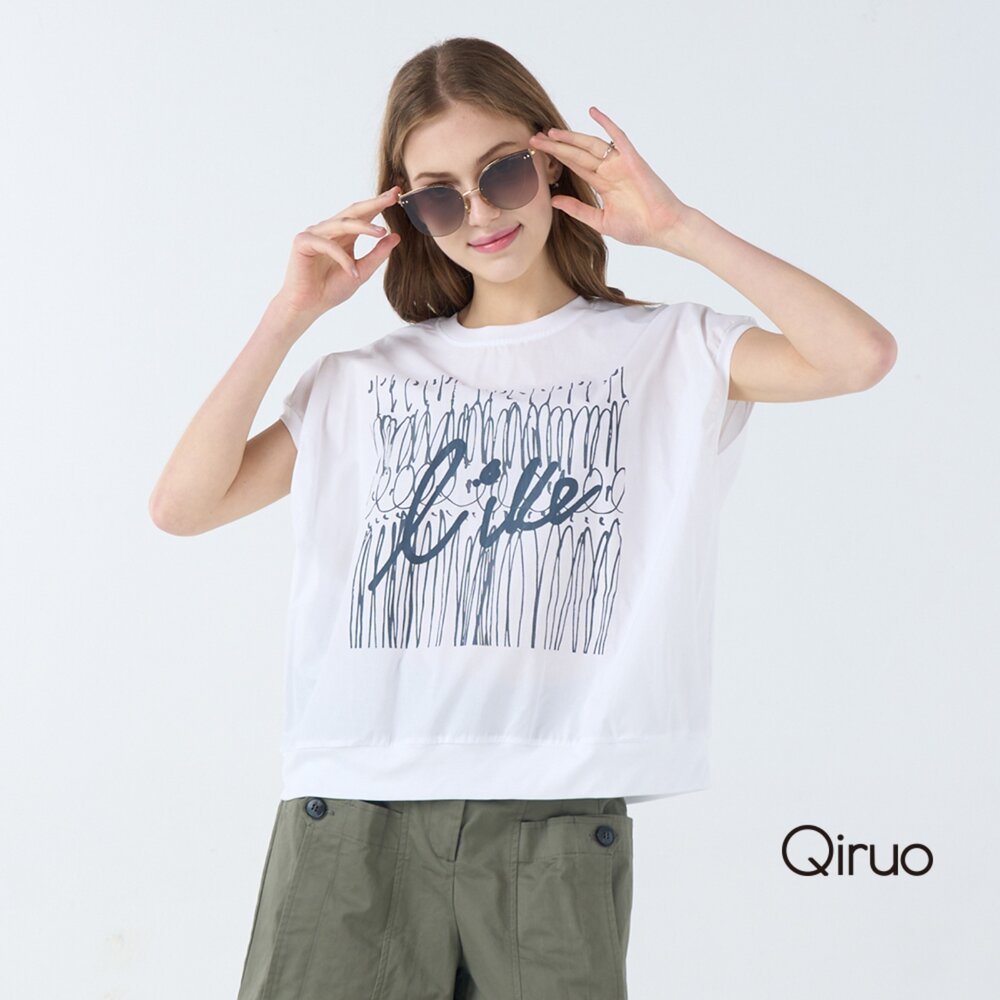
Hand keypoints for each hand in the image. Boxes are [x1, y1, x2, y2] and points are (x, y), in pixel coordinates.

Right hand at [276, 188, 401, 316]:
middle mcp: (329, 230)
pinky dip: (342, 259)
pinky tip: (352, 271)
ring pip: (342, 224)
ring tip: (382, 232)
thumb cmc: (331, 290)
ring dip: (363, 227)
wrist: (308, 307)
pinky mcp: (303, 242)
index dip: (379, 204)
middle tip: (393, 197)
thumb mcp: (362, 272)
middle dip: (374, 203)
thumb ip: (377, 255)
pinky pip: (327, 245)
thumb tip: (396, 236)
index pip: (363, 215)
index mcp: (344, 235)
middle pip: (354, 212)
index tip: (398, 194)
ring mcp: (315, 233)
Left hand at [529, 107, 689, 251]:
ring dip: (572, 138)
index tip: (537, 152)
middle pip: (577, 154)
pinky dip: (606, 123)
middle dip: (556, 146)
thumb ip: (578, 209)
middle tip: (535, 139)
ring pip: (591, 145)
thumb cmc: (639, 228)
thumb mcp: (600, 221)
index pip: (575, 166)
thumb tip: (554, 200)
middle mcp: (609, 171)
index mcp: (603, 184)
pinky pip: (618, 137)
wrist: (664, 228)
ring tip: (551, 132)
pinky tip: (592, 112)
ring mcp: (620, 164)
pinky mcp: (632, 160)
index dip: (556, 158)